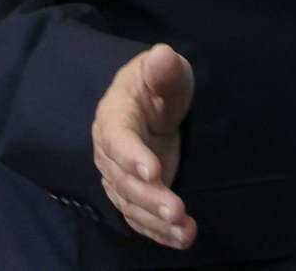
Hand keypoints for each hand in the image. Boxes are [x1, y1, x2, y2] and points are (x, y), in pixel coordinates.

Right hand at [92, 43, 196, 248]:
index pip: (118, 139)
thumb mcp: (166, 71)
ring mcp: (119, 176)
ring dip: (156, 221)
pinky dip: (158, 231)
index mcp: (114, 117)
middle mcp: (109, 152)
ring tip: (185, 231)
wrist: (149, 102)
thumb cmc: (158, 83)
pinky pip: (139, 217)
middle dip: (150, 197)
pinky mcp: (132, 193)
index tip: (154, 171)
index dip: (132, 157)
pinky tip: (181, 238)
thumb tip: (162, 56)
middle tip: (176, 210)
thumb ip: (163, 69)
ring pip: (130, 204)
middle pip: (123, 180)